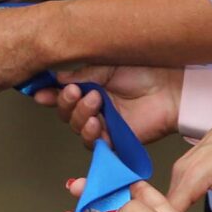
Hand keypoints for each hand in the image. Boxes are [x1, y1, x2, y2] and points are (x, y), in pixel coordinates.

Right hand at [41, 63, 181, 144]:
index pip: (64, 95)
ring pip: (79, 129)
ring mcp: (106, 125)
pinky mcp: (117, 141)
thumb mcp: (107, 66)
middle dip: (67, 103)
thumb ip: (82, 75)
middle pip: (68, 114)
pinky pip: (96, 145)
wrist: (171, 86)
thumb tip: (56, 79)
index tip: (40, 93)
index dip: (50, 96)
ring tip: (95, 102)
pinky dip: (92, 135)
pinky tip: (96, 123)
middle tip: (76, 92)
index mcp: (91, 88)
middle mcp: (96, 108)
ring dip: (80, 116)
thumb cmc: (146, 71)